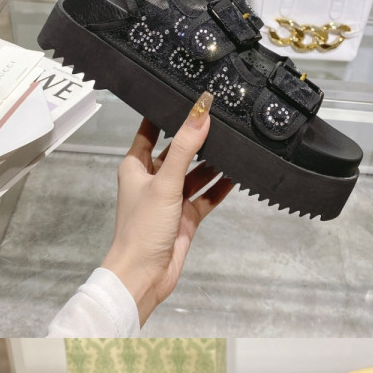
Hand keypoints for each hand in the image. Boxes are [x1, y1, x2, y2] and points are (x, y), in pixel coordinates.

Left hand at [110, 101, 231, 322]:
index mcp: (136, 168)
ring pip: (194, 174)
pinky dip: (219, 187)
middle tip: (219, 119)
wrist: (144, 275)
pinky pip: (205, 197)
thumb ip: (184, 147)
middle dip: (196, 139)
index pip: (149, 132)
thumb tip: (200, 114)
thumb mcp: (164, 182)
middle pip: (177, 152)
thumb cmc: (141, 229)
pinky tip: (236, 176)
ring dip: (211, 163)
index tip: (183, 97)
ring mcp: (170, 200)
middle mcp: (153, 181)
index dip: (164, 115)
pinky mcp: (185, 218)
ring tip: (233, 144)